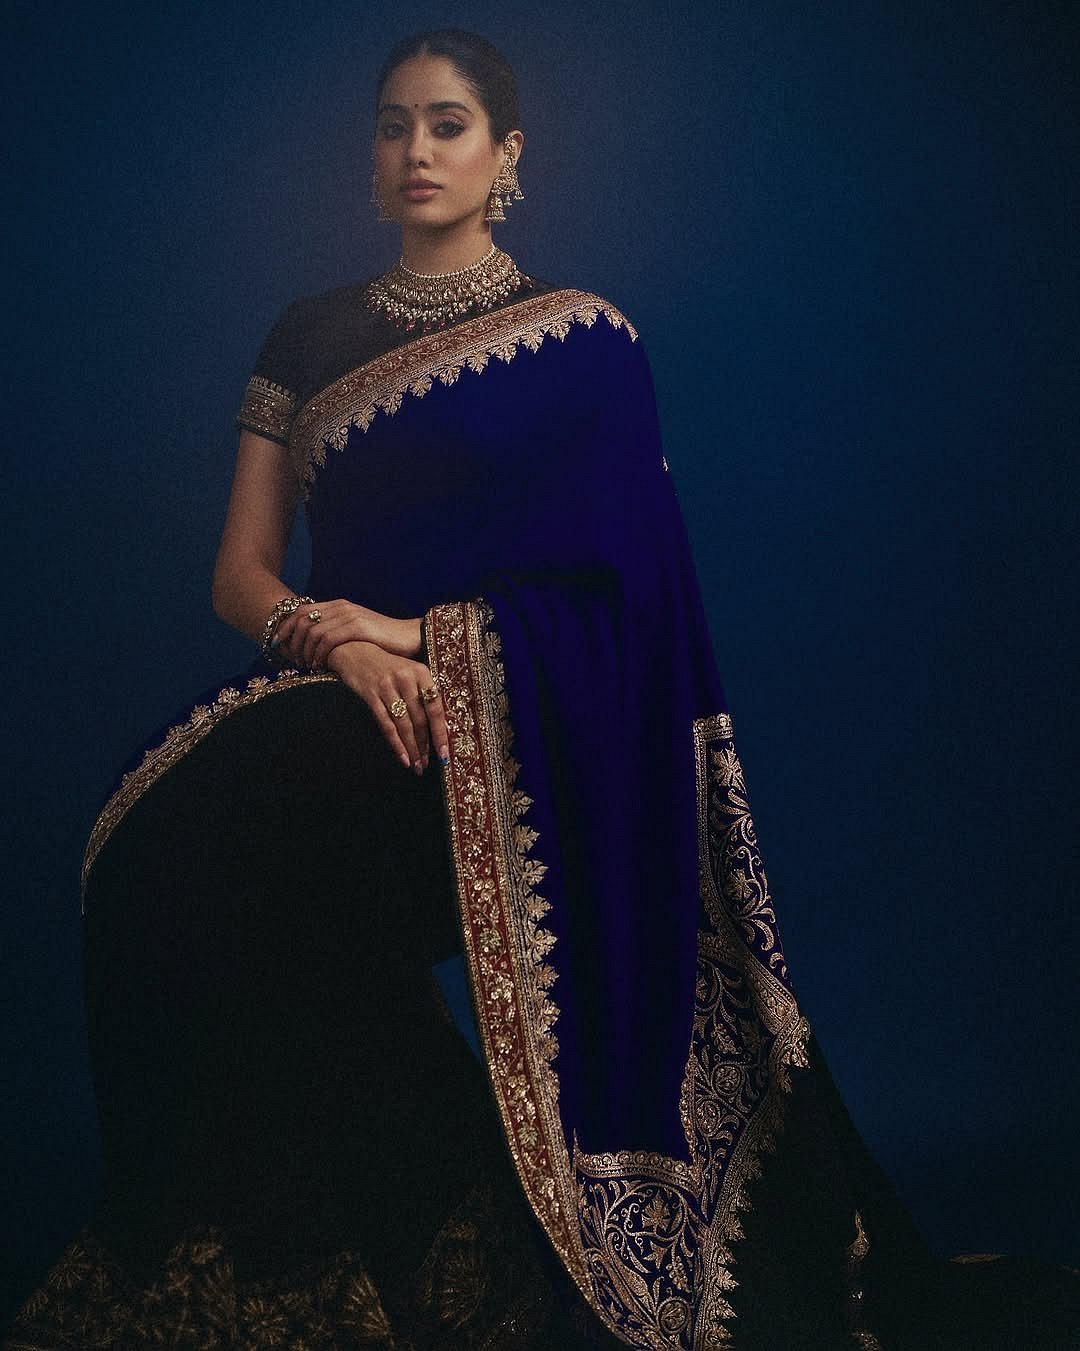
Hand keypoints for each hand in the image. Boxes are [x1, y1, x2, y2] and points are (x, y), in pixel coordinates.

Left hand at [275, 600, 420, 671]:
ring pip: (313, 632)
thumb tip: (311, 645)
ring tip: (306, 665)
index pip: (301, 611)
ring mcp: (350, 616)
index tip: (276, 644)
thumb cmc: (382, 640)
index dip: (285, 627)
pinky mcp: (358, 628)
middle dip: (292, 642)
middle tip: (293, 660)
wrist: (411, 637)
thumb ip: (335, 632)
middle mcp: (342, 607)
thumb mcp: (355, 631)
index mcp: (338, 605)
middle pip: (302, 621)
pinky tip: (319, 665)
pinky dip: (319, 653)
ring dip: (304, 650)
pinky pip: (328, 640)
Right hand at [326, 641, 447, 772]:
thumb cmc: (388, 666)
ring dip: (411, 749)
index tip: (444, 754)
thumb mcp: (410, 672)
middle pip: (420, 719)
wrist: (355, 650)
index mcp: (422, 672)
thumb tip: (440, 728)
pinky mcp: (371, 694)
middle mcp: (406, 678)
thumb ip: (423, 694)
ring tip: (416, 766)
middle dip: (425, 746)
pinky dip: (395, 743)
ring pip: (404, 725)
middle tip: (428, 765)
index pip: (435, 708)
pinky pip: (386, 724)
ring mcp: (387, 686)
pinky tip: (402, 758)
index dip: (440, 734)